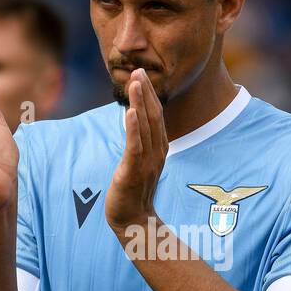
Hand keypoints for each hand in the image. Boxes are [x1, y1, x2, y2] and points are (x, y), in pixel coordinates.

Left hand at [106, 68, 166, 231]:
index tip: (141, 75)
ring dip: (141, 102)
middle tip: (139, 70)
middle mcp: (157, 152)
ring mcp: (147, 162)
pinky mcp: (134, 171)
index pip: (156, 116)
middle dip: (146, 92)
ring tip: (135, 82)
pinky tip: (131, 112)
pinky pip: (136, 147)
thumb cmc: (134, 191)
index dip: (149, 95)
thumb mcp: (140, 162)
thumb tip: (136, 123)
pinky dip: (134, 129)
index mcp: (159, 148)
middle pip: (153, 116)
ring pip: (146, 127)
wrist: (132, 220)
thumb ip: (141, 142)